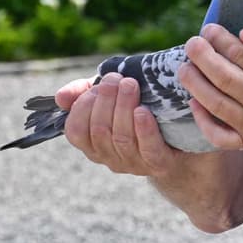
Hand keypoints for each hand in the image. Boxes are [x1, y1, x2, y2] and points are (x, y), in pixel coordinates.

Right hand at [56, 74, 186, 175]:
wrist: (181, 136)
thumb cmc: (139, 111)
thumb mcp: (110, 98)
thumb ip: (84, 94)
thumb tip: (61, 97)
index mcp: (93, 144)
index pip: (76, 131)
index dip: (83, 107)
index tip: (98, 84)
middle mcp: (110, 158)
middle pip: (100, 131)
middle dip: (106, 100)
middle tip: (118, 79)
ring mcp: (134, 163)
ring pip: (121, 138)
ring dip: (124, 107)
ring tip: (131, 84)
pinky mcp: (159, 163)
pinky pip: (148, 149)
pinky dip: (143, 128)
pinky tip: (143, 110)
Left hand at [182, 23, 242, 151]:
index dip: (221, 40)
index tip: (209, 30)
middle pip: (226, 79)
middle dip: (203, 58)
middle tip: (192, 44)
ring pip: (217, 105)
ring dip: (195, 84)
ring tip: (184, 68)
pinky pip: (219, 136)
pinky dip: (202, 120)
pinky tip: (194, 100)